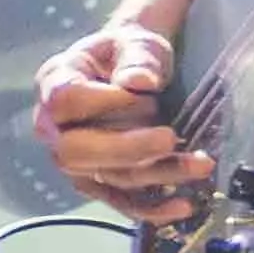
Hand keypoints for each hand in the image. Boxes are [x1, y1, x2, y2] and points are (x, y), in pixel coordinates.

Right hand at [34, 14, 210, 208]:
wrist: (132, 70)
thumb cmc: (128, 52)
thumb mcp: (135, 43)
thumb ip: (138, 58)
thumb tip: (139, 82)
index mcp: (54, 83)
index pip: (65, 101)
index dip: (104, 102)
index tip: (145, 93)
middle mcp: (53, 128)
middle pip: (76, 151)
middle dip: (127, 148)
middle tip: (169, 137)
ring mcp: (74, 161)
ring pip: (108, 177)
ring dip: (157, 173)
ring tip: (200, 163)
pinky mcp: (98, 183)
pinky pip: (121, 202)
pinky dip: (153, 209)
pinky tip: (183, 206)